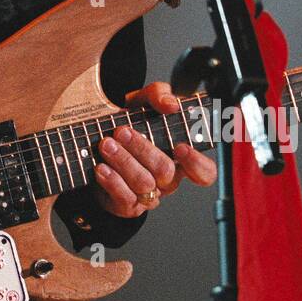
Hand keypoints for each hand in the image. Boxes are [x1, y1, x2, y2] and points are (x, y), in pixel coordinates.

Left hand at [94, 80, 216, 218]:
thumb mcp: (143, 102)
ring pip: (144, 184)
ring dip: (124, 162)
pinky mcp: (128, 205)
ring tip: (106, 144)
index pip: (205, 171)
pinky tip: (101, 167)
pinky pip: (125, 198)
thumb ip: (159, 94)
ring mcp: (149, 194)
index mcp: (180, 157)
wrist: (96, 144)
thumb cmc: (131, 124)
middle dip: (143, 149)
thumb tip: (171, 104)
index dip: (197, 163)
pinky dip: (112, 181)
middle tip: (122, 131)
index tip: (180, 148)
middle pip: (165, 170)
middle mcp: (167, 178)